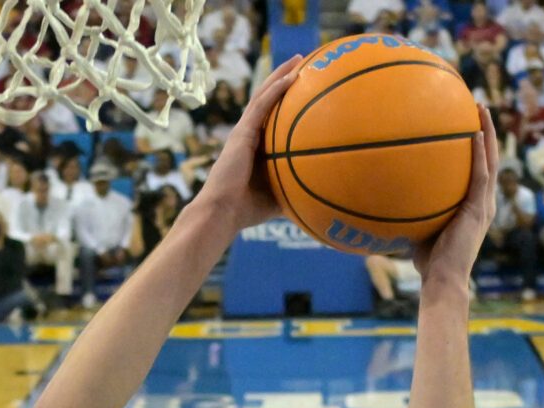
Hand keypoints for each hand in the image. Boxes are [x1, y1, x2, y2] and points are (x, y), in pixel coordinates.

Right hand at [193, 55, 305, 230]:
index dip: (285, 98)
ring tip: (299, 59)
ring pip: (264, 94)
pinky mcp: (242, 133)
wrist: (222, 212)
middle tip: (303, 63)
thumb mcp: (278, 196)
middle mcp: (248, 133)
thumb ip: (295, 187)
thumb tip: (321, 192)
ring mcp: (244, 131)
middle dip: (284, 78)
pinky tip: (291, 77)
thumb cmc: (247, 210)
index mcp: (254, 145)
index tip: (304, 87)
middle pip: (267, 98)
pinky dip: (276, 89)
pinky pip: (262, 105)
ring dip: (281, 75)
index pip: (271, 115)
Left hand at [416, 113, 499, 282]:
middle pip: (489, 158)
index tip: (469, 124)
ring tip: (481, 109)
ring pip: (490, 161)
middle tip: (478, 107)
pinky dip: (480, 153)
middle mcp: (483, 203)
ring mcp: (483, 206)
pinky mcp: (478, 210)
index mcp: (474, 206)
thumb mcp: (420, 228)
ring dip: (487, 133)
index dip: (478, 147)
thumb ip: (413, 210)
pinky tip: (474, 133)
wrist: (442, 280)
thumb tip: (388, 196)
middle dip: (486, 131)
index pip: (479, 170)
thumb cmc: (428, 262)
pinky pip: (481, 175)